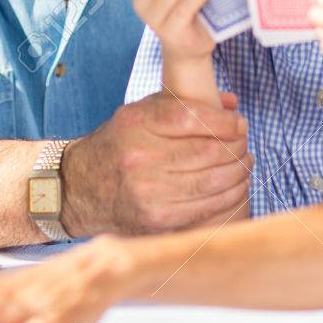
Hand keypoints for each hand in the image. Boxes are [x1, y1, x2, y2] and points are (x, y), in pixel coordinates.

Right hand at [59, 91, 251, 236]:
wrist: (78, 190)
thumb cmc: (117, 146)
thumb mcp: (139, 114)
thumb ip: (183, 103)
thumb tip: (231, 104)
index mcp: (136, 124)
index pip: (191, 117)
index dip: (224, 121)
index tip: (238, 123)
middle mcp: (140, 158)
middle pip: (208, 150)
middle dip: (237, 145)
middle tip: (244, 143)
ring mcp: (149, 193)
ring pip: (213, 180)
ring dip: (238, 170)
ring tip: (243, 162)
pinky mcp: (158, 219)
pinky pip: (207, 206)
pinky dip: (229, 194)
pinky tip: (235, 185)